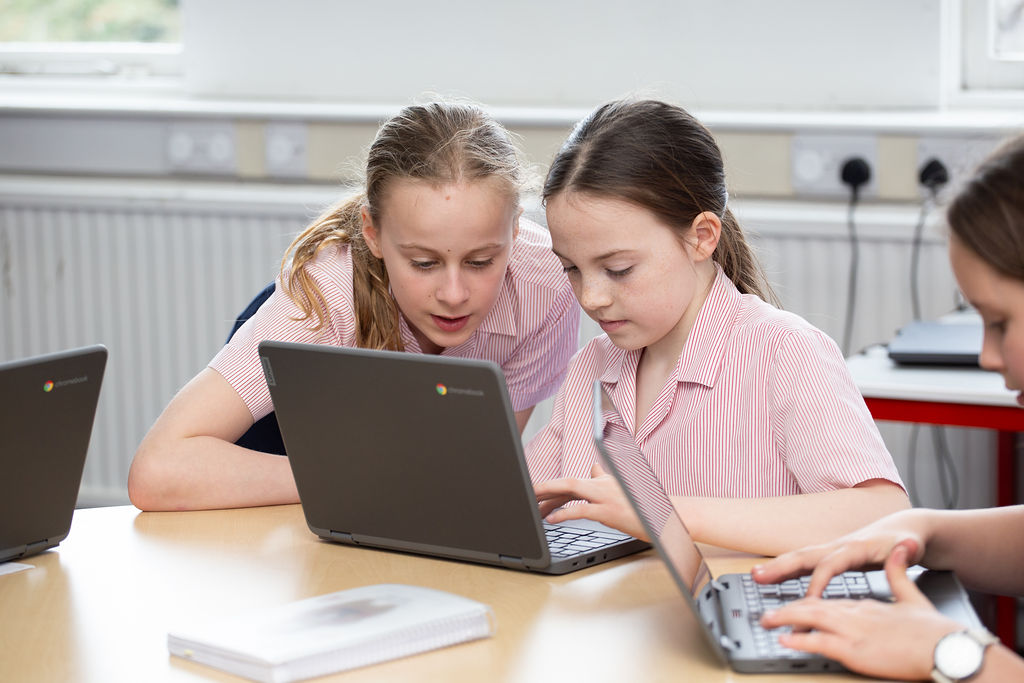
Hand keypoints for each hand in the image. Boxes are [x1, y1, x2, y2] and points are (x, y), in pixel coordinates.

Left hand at [533, 463, 648, 540]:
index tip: (535, 493)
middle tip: (526, 496)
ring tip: (532, 505)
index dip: (552, 487)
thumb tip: (593, 469)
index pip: (573, 481)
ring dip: (548, 495)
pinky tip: (551, 520)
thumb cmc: (644, 506)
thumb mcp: (622, 490)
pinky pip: (581, 510)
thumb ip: (604, 479)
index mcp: (604, 481)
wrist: (668, 516)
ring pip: (571, 488)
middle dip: (544, 487)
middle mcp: (603, 484)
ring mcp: (606, 496)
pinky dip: (564, 513)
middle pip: (567, 481)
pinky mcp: (609, 512)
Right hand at [751, 508, 929, 597]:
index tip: (809, 600)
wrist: (905, 528)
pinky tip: (773, 578)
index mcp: (857, 547)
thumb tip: (908, 546)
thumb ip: (907, 550)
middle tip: (757, 576)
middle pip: (805, 555)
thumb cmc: (907, 540)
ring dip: (778, 566)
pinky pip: (805, 563)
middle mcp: (840, 546)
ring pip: (801, 557)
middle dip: (781, 566)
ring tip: (756, 576)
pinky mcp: (832, 556)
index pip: (832, 564)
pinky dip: (788, 569)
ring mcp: (834, 550)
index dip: (819, 581)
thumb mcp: (911, 546)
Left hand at [760, 544, 960, 679]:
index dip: (806, 587)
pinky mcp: (856, 648)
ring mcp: (854, 628)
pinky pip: (821, 641)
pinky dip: (802, 638)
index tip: (789, 586)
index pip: (829, 592)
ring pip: (811, 617)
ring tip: (767, 620)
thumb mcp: (911, 594)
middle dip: (787, 601)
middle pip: (813, 601)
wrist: (949, 646)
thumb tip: (900, 547)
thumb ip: (898, 572)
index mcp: (865, 600)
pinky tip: (786, 638)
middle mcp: (855, 610)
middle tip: (765, 604)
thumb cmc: (933, 628)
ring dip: (786, 618)